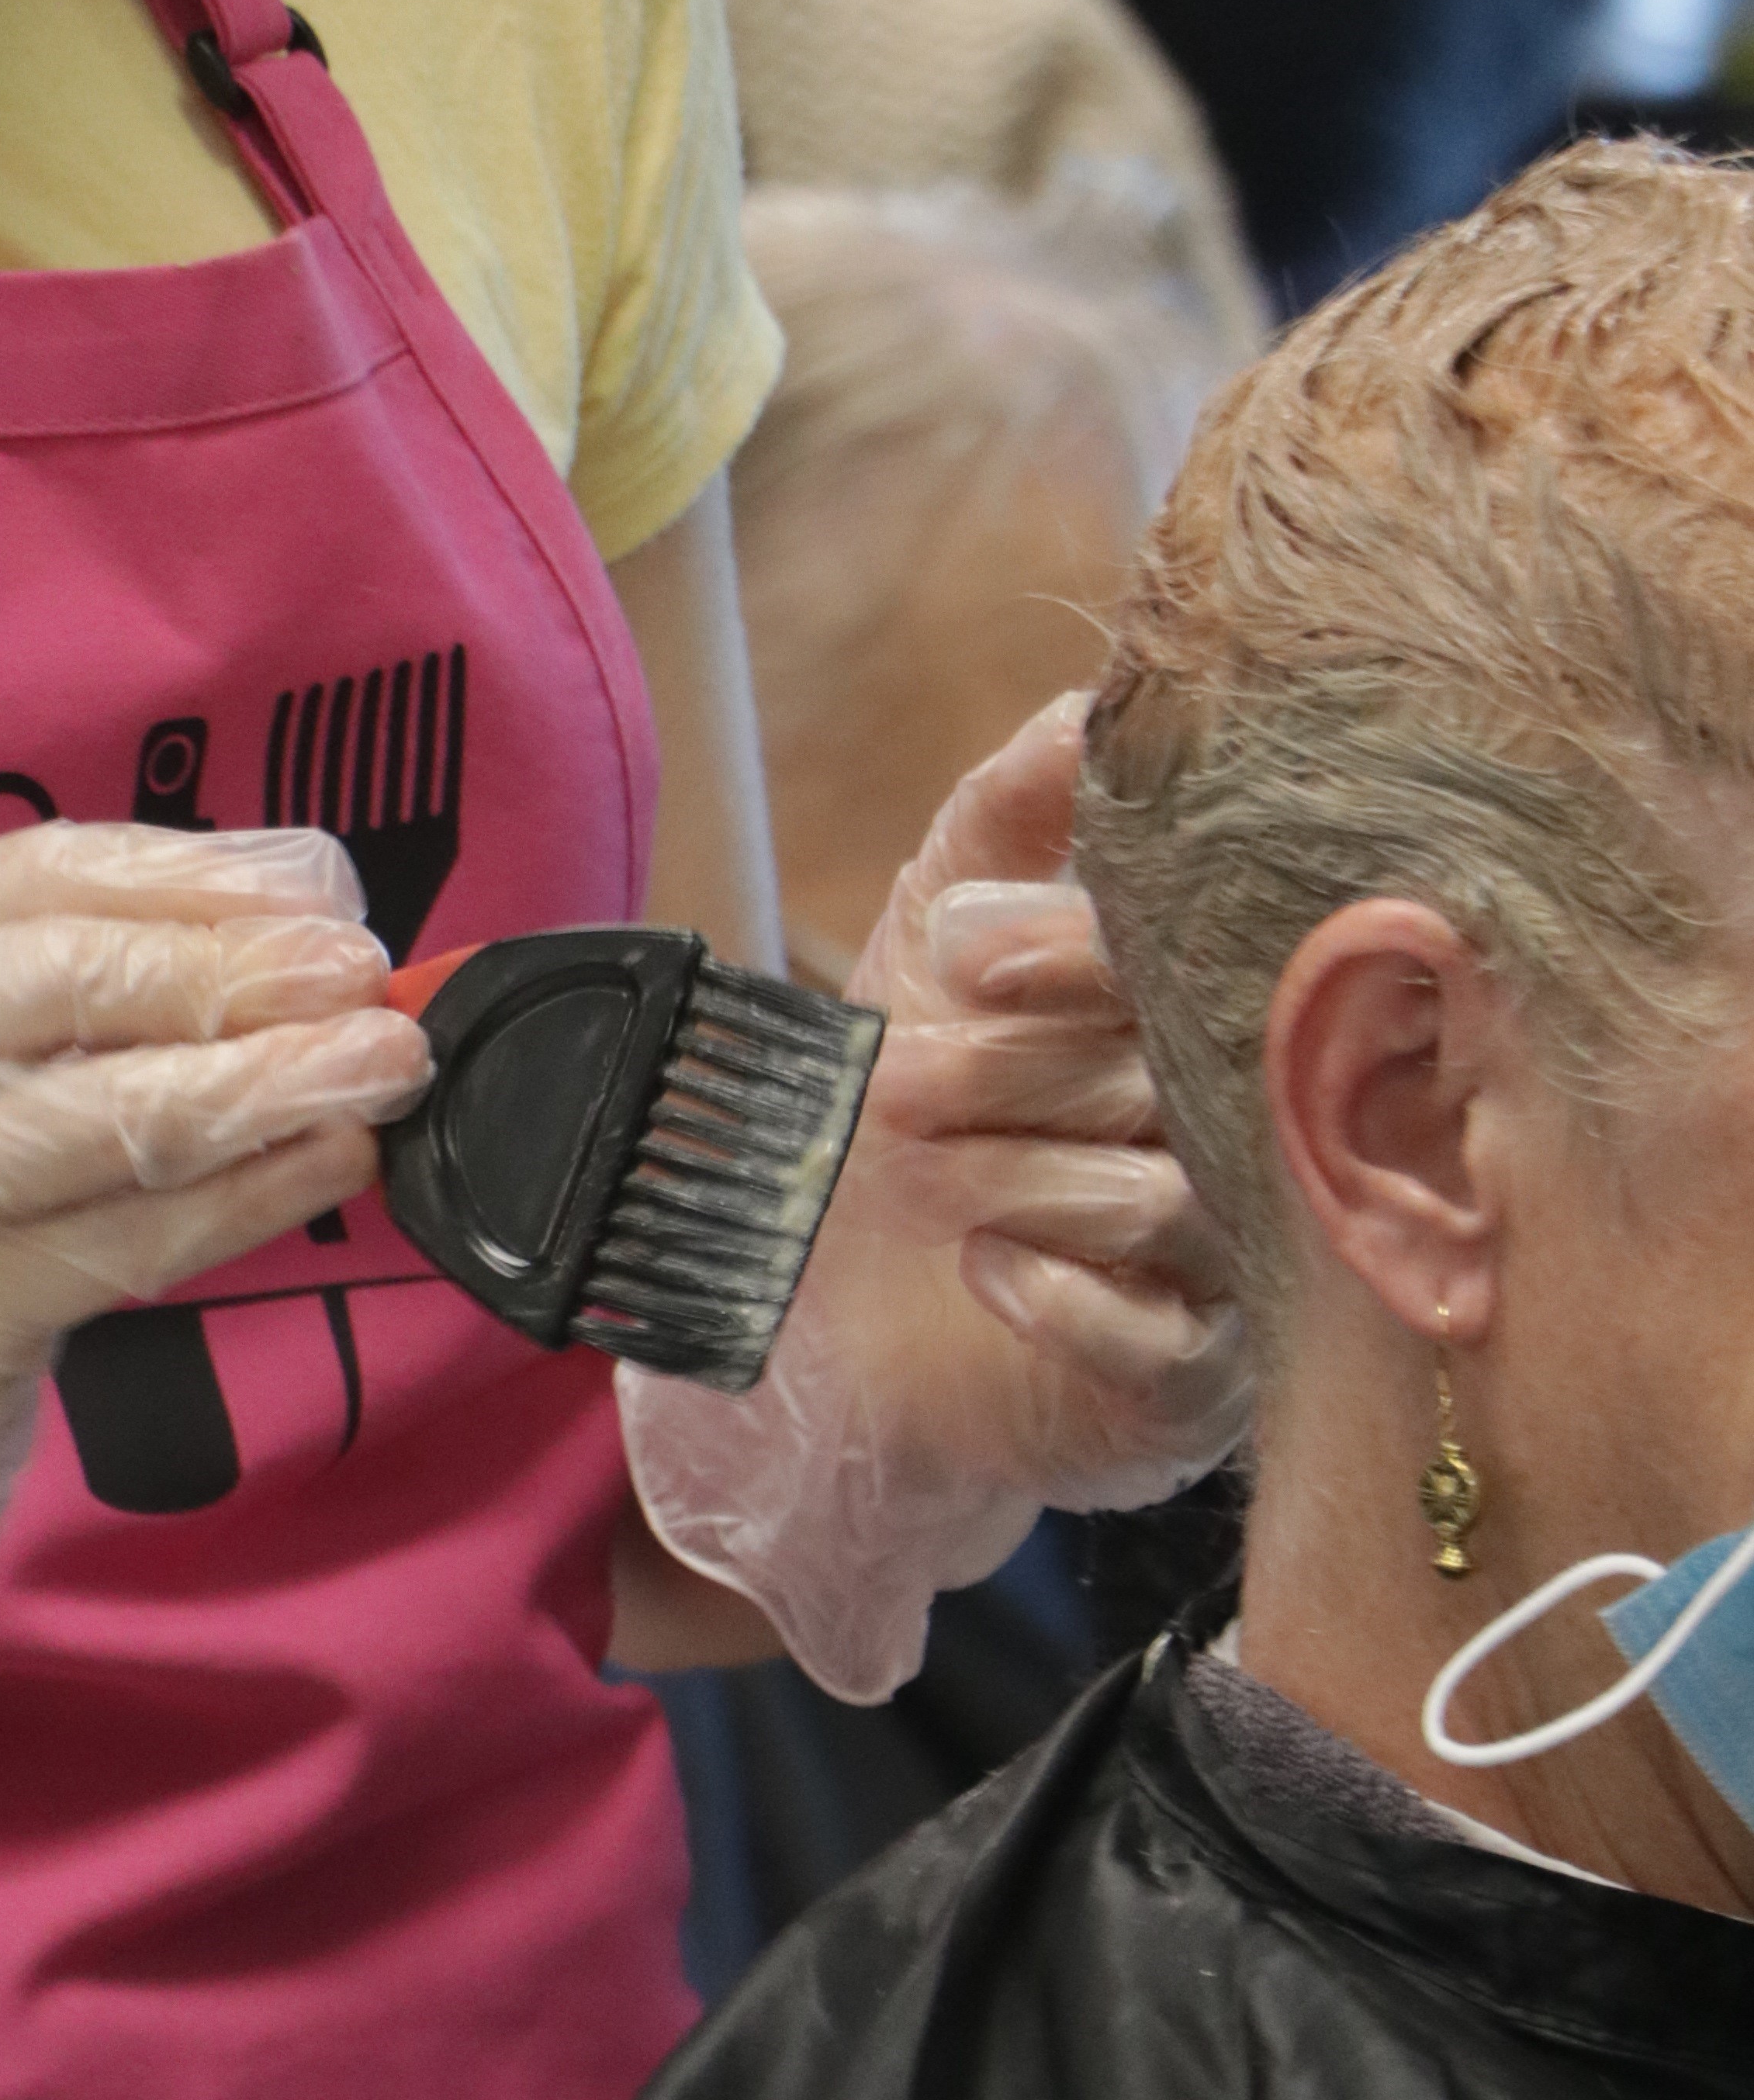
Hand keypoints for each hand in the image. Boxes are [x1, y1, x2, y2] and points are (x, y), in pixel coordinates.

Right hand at [0, 824, 431, 1837]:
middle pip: (72, 980)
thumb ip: (57, 1000)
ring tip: (387, 1064)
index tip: (313, 895)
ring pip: (112, 1114)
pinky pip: (127, 1242)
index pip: (34, 879)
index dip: (192, 877)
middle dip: (242, 969)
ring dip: (274, 1081)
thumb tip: (279, 922)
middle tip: (364, 978)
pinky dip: (250, 1195)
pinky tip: (334, 1163)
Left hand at [619, 696, 1244, 1700]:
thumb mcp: (942, 930)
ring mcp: (1238, 1266)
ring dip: (1019, 1174)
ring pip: (1170, 1201)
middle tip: (892, 1078)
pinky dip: (1062, 1300)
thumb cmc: (923, 1088)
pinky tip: (983, 1263)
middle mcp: (1253, 1128)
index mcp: (1211, 1004)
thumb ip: (1013, 816)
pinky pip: (1162, 1346)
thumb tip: (1088, 709)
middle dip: (1017, 1067)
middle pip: (1175, 1078)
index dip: (1076, 950)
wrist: (845, 1302)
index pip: (1198, 962)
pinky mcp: (1192, 1391)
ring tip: (914, 1162)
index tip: (954, 947)